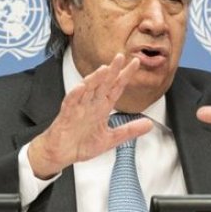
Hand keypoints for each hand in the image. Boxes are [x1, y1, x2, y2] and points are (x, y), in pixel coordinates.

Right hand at [28, 54, 153, 178]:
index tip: (135, 63)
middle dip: (112, 70)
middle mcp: (91, 104)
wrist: (61, 154)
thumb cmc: (81, 144)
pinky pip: (71, 102)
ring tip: (104, 69)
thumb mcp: (111, 139)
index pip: (116, 87)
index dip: (125, 75)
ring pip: (87, 89)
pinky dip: (75, 94)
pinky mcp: (66, 115)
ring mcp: (78, 108)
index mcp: (102, 107)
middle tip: (121, 57)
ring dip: (94, 79)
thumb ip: (129, 130)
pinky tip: (81, 87)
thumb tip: (149, 124)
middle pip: (103, 84)